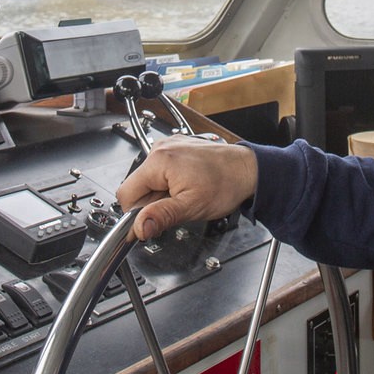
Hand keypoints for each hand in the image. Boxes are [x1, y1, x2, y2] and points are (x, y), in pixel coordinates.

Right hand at [114, 137, 257, 240]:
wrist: (248, 170)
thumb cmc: (226, 183)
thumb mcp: (191, 207)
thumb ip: (161, 216)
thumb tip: (139, 228)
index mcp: (159, 160)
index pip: (126, 194)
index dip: (135, 214)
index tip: (147, 225)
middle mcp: (160, 148)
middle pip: (137, 186)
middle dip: (151, 203)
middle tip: (175, 207)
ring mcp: (168, 146)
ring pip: (148, 180)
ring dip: (160, 194)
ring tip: (183, 196)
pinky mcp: (176, 148)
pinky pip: (160, 171)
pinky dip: (167, 184)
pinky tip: (185, 187)